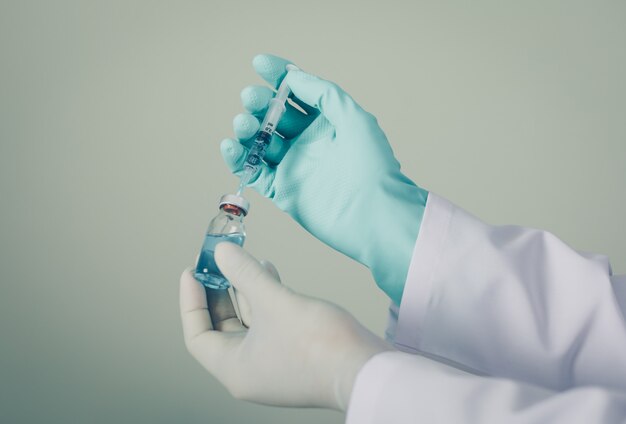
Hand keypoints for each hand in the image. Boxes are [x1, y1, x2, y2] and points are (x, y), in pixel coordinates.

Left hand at [179, 242, 392, 410]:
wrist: (366, 368)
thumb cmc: (318, 346)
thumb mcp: (274, 301)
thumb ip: (245, 274)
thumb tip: (222, 253)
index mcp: (234, 369)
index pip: (197, 334)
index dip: (191, 301)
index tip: (192, 272)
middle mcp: (249, 371)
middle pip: (222, 327)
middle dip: (220, 291)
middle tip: (217, 261)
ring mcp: (273, 364)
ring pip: (249, 322)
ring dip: (246, 290)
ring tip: (247, 260)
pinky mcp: (294, 355)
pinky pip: (269, 324)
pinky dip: (267, 299)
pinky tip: (272, 274)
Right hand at [220, 54, 427, 303]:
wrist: (374, 215)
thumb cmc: (372, 167)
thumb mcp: (353, 118)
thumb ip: (323, 94)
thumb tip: (294, 76)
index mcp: (325, 122)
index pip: (296, 93)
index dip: (278, 76)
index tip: (260, 64)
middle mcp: (307, 142)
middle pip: (273, 115)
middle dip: (259, 103)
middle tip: (252, 99)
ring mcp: (293, 166)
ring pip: (260, 142)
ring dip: (247, 129)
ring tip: (244, 123)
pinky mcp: (282, 190)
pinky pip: (254, 171)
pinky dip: (239, 159)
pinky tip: (231, 145)